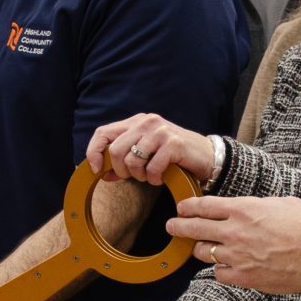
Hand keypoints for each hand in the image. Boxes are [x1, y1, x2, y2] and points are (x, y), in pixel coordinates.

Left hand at [86, 114, 215, 184]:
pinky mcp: (173, 143)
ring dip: (140, 176)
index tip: (97, 170)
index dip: (94, 152)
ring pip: (132, 160)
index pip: (103, 132)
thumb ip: (124, 160)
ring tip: (151, 176)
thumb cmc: (173, 156)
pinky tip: (162, 177)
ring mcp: (160, 131)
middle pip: (115, 150)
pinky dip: (155, 178)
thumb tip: (102, 173)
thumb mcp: (145, 154)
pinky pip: (152, 168)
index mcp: (136, 122)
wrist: (207, 155)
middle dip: (122, 171)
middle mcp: (146, 122)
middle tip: (135, 176)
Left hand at [167, 195, 300, 294]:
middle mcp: (234, 231)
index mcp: (243, 209)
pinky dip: (220, 270)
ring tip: (202, 247)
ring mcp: (236, 256)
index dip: (189, 206)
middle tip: (172, 226)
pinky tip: (227, 266)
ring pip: (203, 252)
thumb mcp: (282, 203)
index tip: (182, 208)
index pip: (204, 205)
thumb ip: (258, 204)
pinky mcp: (242, 277)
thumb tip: (249, 207)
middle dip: (178, 226)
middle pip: (194, 228)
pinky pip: (219, 274)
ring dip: (201, 249)